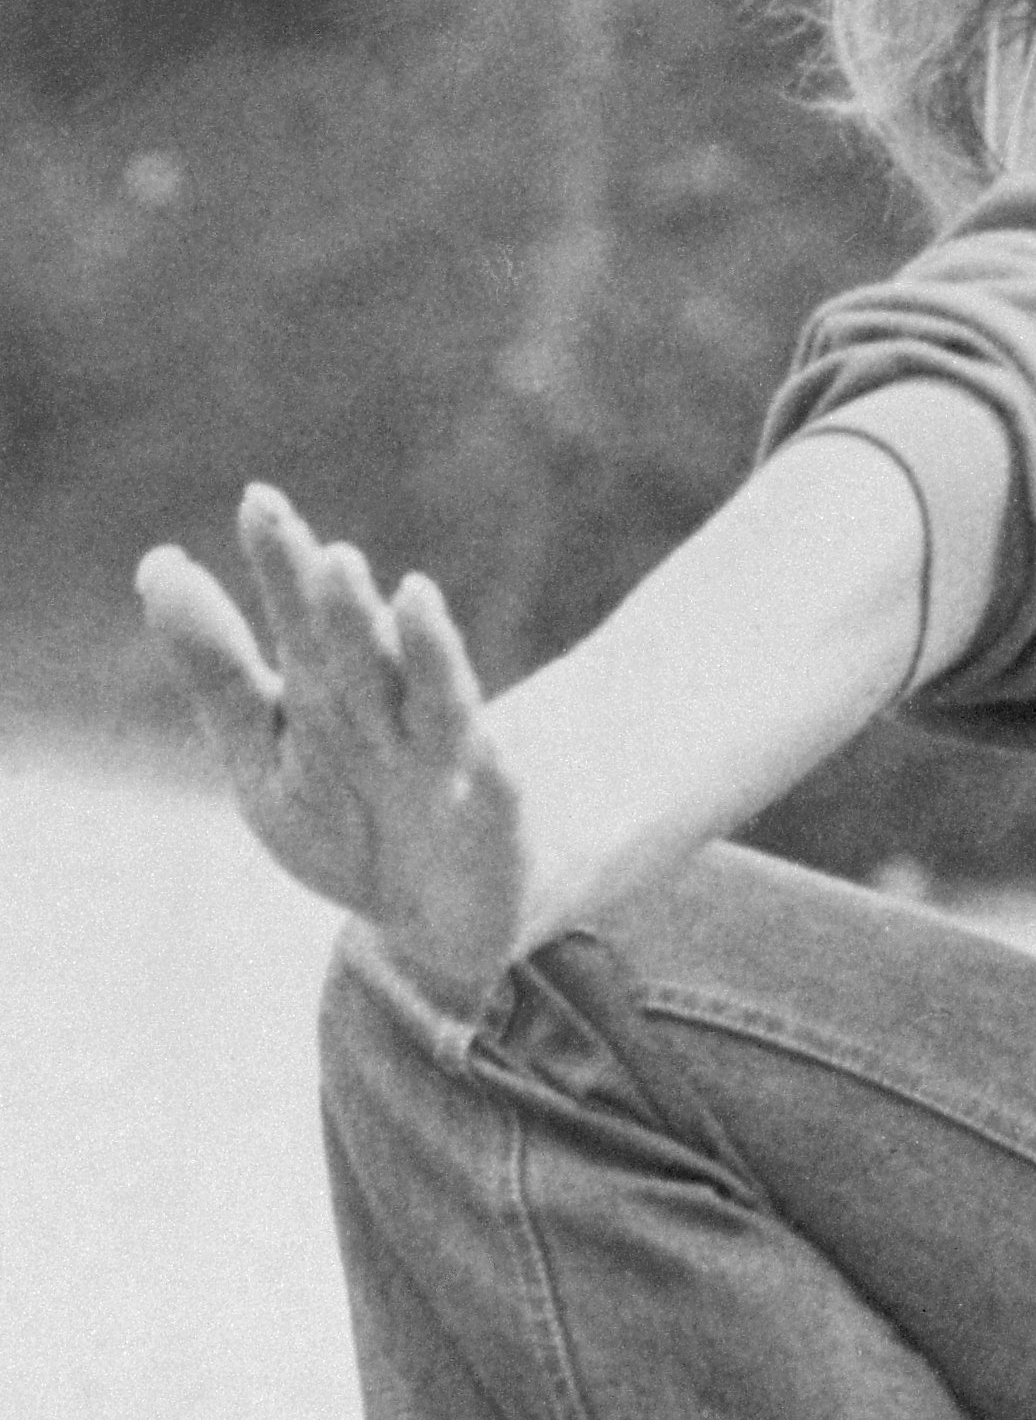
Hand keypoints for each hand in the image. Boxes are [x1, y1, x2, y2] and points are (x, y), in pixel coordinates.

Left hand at [135, 487, 530, 1007]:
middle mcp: (390, 713)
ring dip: (426, 653)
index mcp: (331, 689)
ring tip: (415, 597)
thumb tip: (155, 563)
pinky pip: (495, 795)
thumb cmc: (349, 820)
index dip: (282, 566)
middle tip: (329, 556)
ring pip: (434, 701)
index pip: (300, 619)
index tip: (259, 502)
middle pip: (362, 655)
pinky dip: (491, 772)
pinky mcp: (496, 820)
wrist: (437, 917)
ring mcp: (446, 764)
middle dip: (345, 610)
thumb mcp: (267, 754)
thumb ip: (217, 667)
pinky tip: (490, 750)